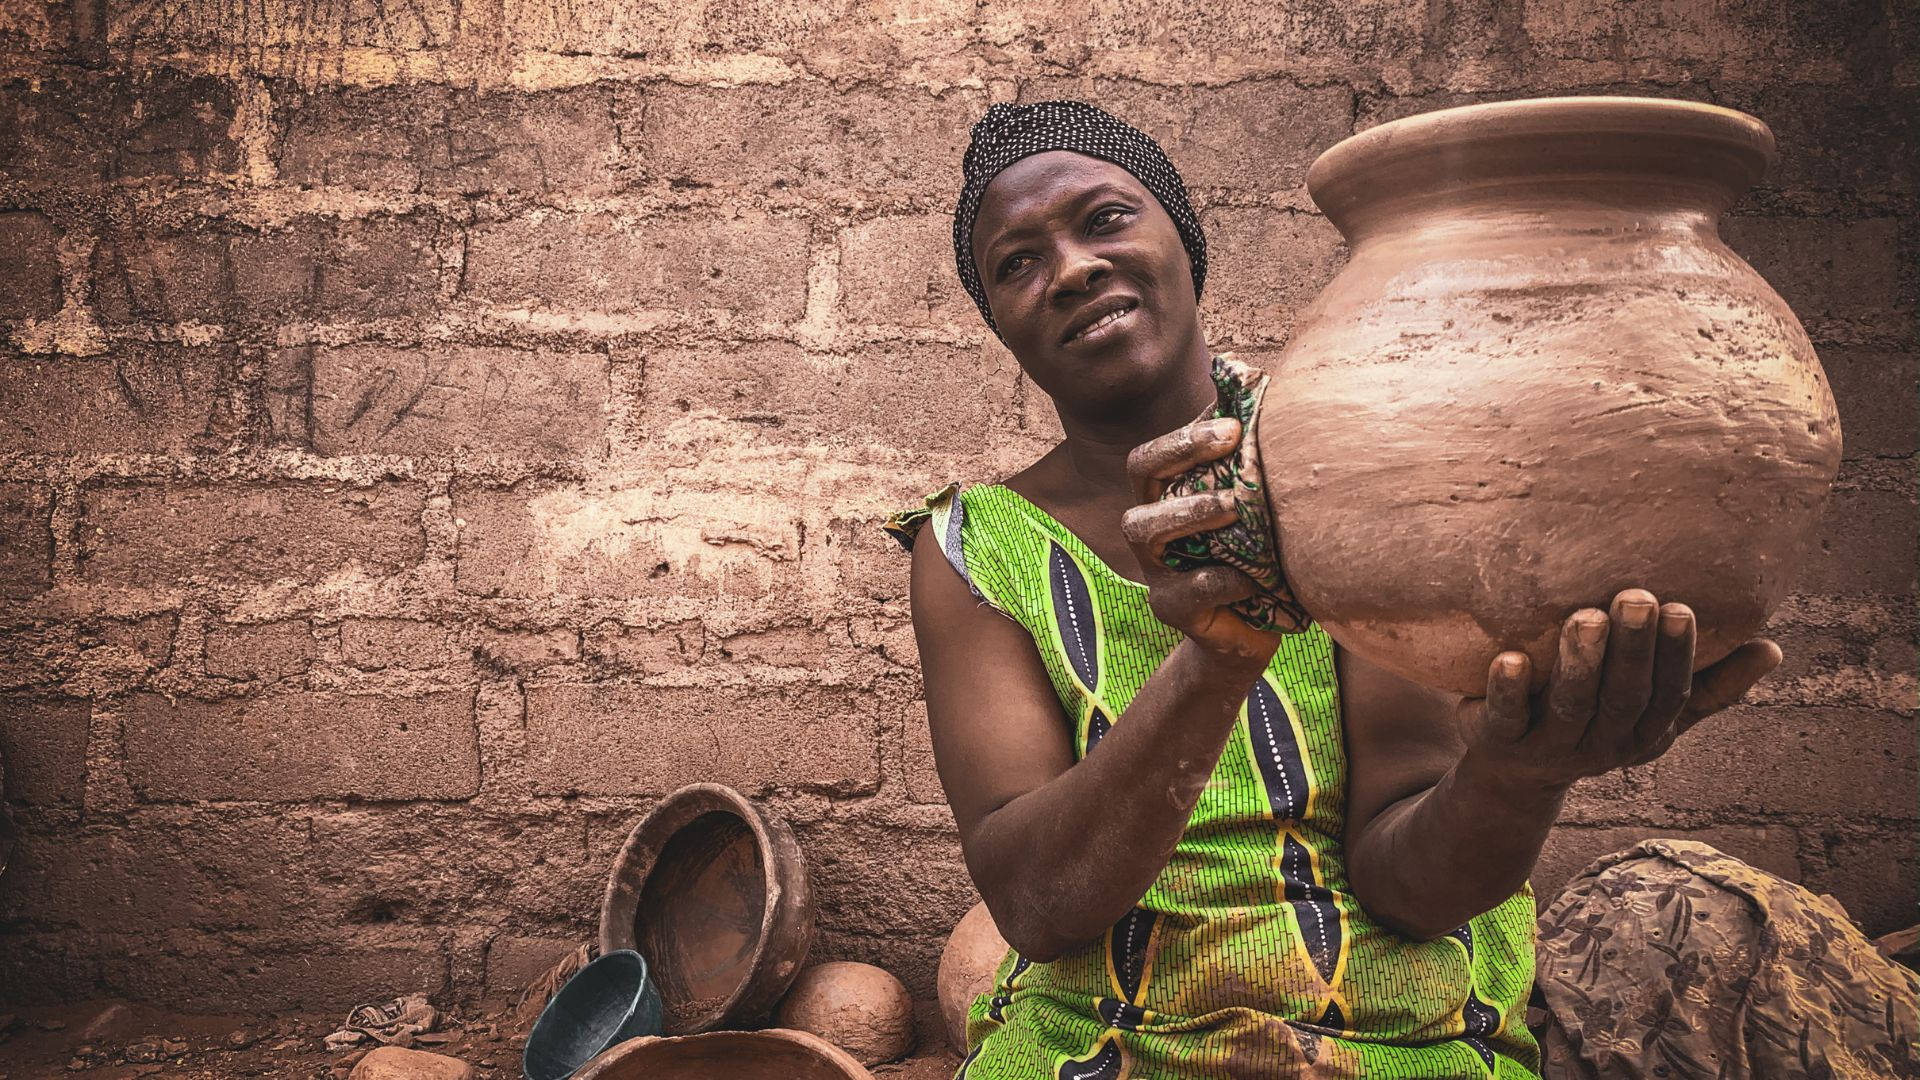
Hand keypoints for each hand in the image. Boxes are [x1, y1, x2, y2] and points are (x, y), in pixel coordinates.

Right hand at [1120, 417, 1283, 662]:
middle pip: (1139, 476)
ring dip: (1190, 509)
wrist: (1250, 632)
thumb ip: (1249, 468)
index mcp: (1165, 498)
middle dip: (1180, 450)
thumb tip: (1270, 400)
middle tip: (1233, 440)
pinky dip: (1226, 579)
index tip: (1235, 424)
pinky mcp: (1172, 609)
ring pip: (1146, 529)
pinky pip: (1192, 590)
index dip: (1184, 435)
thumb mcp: (1252, 512)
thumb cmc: (1254, 559)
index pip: (1152, 455)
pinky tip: (1256, 576)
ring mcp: (1156, 568)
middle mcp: (1150, 528)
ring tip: (1233, 506)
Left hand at [1459, 588, 1783, 792]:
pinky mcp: (1500, 742)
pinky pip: (1507, 717)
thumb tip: (1773, 650)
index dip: (1678, 656)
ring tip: (1585, 616)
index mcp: (1643, 733)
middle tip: (1635, 598)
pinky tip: (1510, 657)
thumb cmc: (1594, 720)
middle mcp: (1601, 744)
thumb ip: (1709, 685)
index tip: (1681, 607)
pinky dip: (1509, 688)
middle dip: (1632, 650)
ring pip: (1571, 706)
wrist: (1513, 773)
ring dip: (1580, 662)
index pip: (1670, 696)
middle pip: (1623, 699)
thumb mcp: (1653, 711)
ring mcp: (1549, 747)